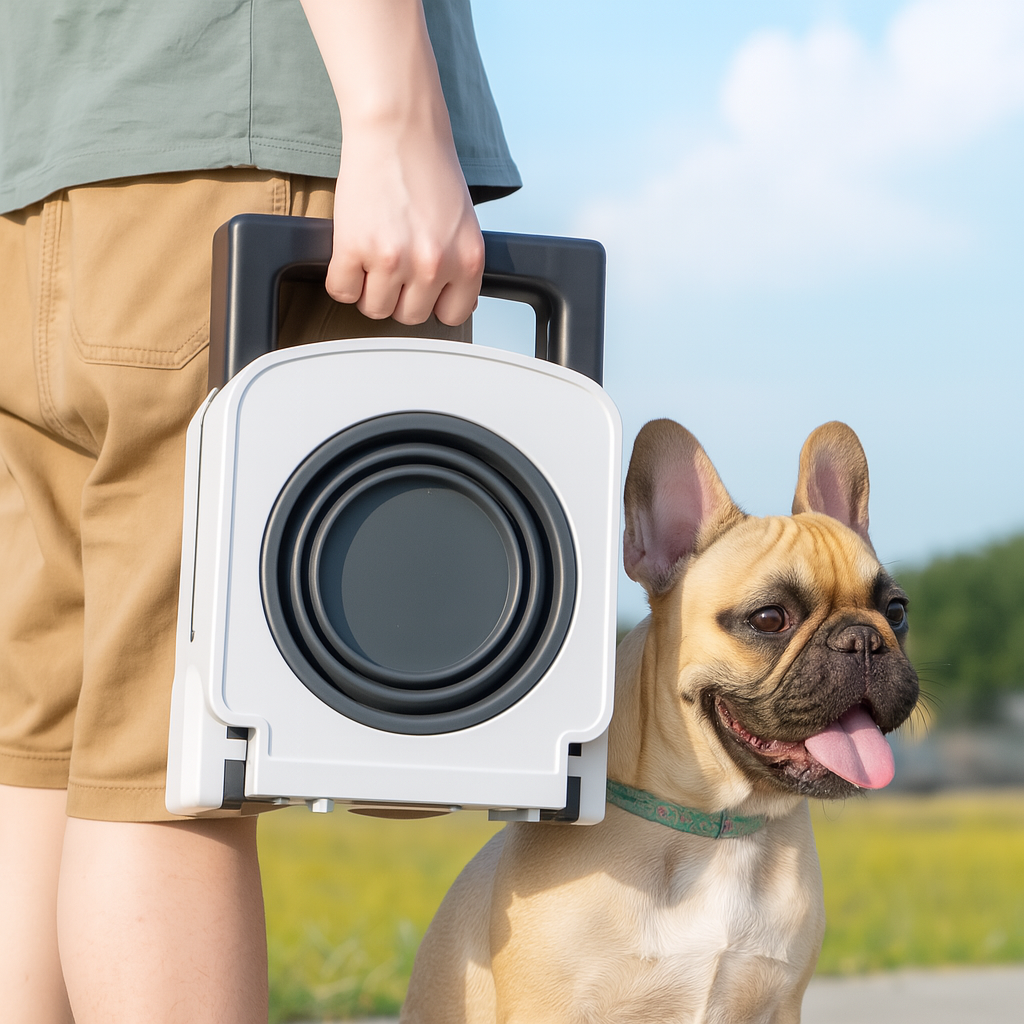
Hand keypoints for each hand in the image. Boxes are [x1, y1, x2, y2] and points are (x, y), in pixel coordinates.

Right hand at [301, 0, 484, 325]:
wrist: (398, 128)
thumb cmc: (428, 168)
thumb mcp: (463, 224)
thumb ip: (458, 265)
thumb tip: (453, 303)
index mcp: (467, 261)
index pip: (451, 316)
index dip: (432, 303)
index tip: (422, 290)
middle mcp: (434, 265)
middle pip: (408, 316)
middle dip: (397, 295)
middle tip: (392, 267)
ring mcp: (394, 260)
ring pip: (374, 309)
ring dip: (368, 289)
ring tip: (371, 259)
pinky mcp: (355, 249)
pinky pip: (341, 291)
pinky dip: (341, 279)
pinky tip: (350, 257)